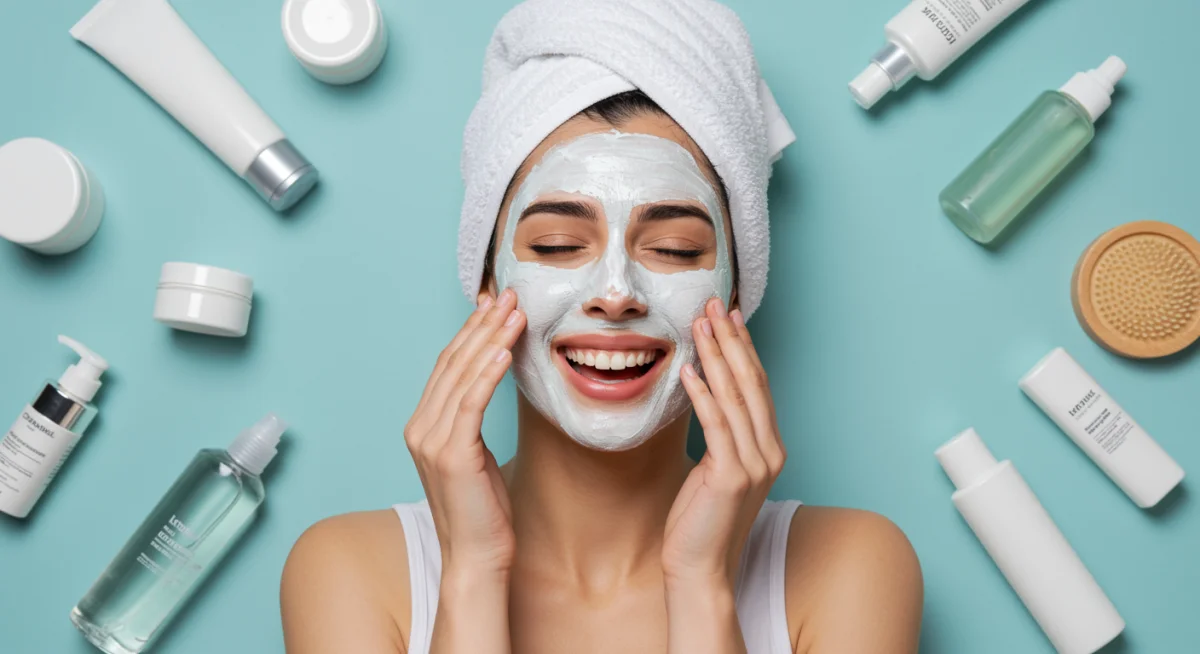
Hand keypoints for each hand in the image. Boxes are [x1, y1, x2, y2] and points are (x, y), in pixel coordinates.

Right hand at [404, 289, 524, 575]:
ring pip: (462, 376)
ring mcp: (431, 441)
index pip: (447, 366)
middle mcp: (419, 428)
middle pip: (452, 363)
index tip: (495, 304)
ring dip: (490, 339)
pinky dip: (487, 373)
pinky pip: (470, 403)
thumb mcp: (477, 454)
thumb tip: (493, 382)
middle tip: (507, 295)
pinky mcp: (452, 454)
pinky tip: (504, 351)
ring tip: (514, 313)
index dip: (471, 331)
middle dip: (482, 325)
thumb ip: (473, 420)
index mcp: (423, 425)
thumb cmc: (483, 510)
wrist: (477, 557)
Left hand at [663, 298, 785, 589]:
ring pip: (736, 398)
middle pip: (752, 384)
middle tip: (714, 305)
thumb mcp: (715, 469)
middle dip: (732, 341)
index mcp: (769, 448)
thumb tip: (705, 394)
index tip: (727, 316)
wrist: (699, 569)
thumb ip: (720, 436)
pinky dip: (703, 394)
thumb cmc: (701, 521)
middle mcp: (769, 452)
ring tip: (701, 324)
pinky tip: (690, 369)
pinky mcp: (732, 477)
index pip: (758, 386)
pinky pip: (717, 425)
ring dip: (717, 357)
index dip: (743, 348)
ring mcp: (754, 465)